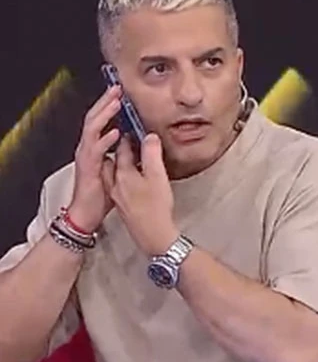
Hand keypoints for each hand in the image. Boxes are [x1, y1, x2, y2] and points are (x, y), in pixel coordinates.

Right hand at [67, 86, 122, 231]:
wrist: (87, 213)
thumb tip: (135, 142)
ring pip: (92, 129)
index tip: (121, 93)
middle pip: (95, 118)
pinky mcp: (88, 168)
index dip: (110, 106)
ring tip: (115, 103)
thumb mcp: (116, 169)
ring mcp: (86, 157)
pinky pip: (96, 151)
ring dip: (105, 114)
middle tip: (118, 88)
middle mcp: (88, 148)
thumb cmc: (101, 193)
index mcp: (96, 147)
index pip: (101, 120)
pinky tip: (115, 133)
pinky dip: (105, 140)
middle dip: (106, 102)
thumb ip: (124, 155)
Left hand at [101, 133, 178, 255]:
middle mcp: (116, 183)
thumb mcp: (157, 177)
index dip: (128, 135)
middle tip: (133, 137)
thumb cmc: (156, 208)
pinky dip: (126, 174)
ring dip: (124, 161)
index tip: (134, 126)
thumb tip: (149, 137)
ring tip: (135, 155)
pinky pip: (121, 182)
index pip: (122, 148)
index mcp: (123, 173)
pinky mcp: (124, 205)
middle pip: (117, 159)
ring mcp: (118, 195)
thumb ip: (151, 154)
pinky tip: (137, 177)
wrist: (152, 235)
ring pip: (117, 171)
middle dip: (123, 147)